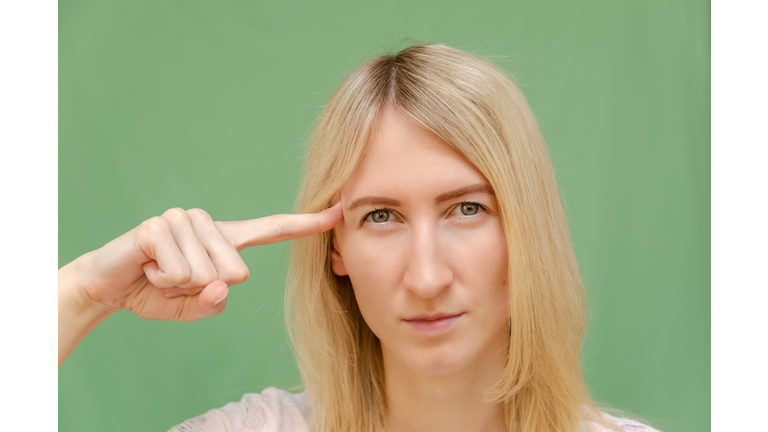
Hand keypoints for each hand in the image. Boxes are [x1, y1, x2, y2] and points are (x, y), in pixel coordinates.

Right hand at [69, 203, 341, 321]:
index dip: (306, 224)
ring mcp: (184, 219)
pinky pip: (179, 272)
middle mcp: (209, 222)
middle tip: (176, 279)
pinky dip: (162, 282)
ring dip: (178, 286)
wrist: (109, 285)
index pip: (272, 230)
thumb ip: (214, 302)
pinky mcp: (159, 226)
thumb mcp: (194, 306)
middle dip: (206, 288)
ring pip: (206, 274)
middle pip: (237, 272)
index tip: (338, 211)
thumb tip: (224, 284)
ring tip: (159, 271)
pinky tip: (148, 267)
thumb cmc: (156, 291)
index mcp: (225, 239)